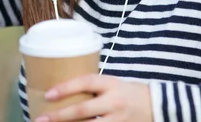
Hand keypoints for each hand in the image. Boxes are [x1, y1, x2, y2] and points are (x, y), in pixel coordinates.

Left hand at [35, 74, 152, 121]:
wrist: (160, 107)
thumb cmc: (130, 93)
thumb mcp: (113, 84)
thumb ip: (94, 88)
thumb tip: (63, 91)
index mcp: (112, 84)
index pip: (86, 82)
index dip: (66, 88)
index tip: (48, 95)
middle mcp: (114, 102)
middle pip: (83, 110)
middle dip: (60, 116)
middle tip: (40, 120)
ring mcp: (118, 121)